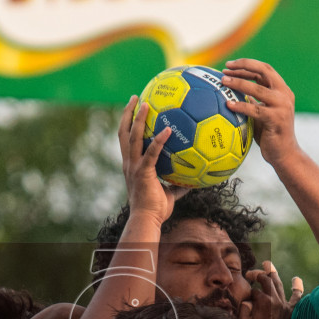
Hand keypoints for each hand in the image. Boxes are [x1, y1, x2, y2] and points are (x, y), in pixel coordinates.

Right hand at [119, 95, 182, 222]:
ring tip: (145, 103)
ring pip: (133, 137)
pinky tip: (168, 130)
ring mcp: (134, 167)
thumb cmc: (157, 210)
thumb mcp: (169, 193)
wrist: (147, 220)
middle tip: (135, 97)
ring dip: (138, 119)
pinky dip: (159, 140)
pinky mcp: (142, 172)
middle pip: (124, 132)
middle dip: (128, 114)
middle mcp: (129, 163)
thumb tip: (195, 178)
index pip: (126, 140)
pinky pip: (151, 153)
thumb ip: (179, 183)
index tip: (134, 109)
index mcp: (131, 165)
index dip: (128, 123)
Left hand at [221, 59, 299, 165]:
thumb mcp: (261, 111)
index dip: (247, 64)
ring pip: (258, 89)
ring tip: (223, 82)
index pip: (264, 69)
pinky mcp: (276, 119)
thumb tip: (231, 88)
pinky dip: (241, 105)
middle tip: (226, 68)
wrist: (284, 154)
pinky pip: (255, 109)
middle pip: (264, 71)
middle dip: (244, 66)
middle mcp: (284, 94)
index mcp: (281, 90)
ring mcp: (282, 106)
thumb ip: (252, 99)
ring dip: (239, 83)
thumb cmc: (269, 133)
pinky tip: (228, 104)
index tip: (229, 66)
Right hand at [238, 261, 292, 318]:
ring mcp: (284, 304)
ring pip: (279, 284)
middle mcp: (275, 300)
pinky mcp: (290, 311)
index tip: (246, 297)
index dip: (248, 292)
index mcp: (263, 302)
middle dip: (258, 274)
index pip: (254, 290)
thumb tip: (247, 300)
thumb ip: (244, 308)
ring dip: (273, 273)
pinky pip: (296, 298)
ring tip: (268, 263)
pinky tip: (297, 279)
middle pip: (266, 280)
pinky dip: (297, 288)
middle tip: (252, 273)